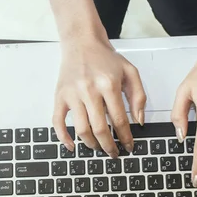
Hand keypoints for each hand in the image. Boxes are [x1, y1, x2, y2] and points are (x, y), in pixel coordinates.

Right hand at [53, 38, 145, 157]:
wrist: (82, 42)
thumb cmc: (105, 58)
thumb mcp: (130, 71)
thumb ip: (138, 96)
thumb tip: (139, 120)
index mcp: (109, 84)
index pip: (119, 119)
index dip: (125, 137)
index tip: (128, 147)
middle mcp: (89, 90)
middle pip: (100, 128)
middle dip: (109, 146)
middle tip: (114, 154)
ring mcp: (72, 94)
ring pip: (81, 129)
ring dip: (91, 144)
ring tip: (98, 148)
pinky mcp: (60, 96)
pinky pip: (58, 121)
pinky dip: (63, 137)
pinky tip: (72, 146)